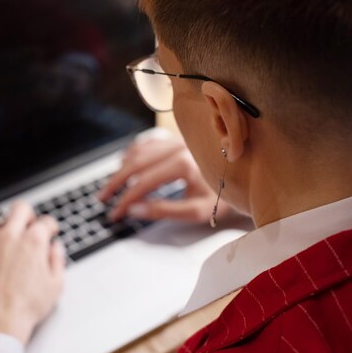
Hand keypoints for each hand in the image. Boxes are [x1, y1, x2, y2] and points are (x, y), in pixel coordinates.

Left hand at [0, 201, 64, 344]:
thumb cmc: (26, 307)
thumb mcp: (56, 285)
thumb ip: (58, 260)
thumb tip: (55, 248)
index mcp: (33, 241)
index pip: (45, 221)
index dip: (49, 227)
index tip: (48, 232)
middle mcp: (10, 236)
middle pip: (20, 208)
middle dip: (27, 214)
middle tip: (27, 226)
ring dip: (4, 232)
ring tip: (6, 249)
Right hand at [100, 132, 230, 222]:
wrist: (249, 175)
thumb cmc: (226, 196)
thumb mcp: (196, 210)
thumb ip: (162, 210)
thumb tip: (133, 210)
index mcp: (183, 163)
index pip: (142, 183)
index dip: (125, 201)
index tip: (115, 214)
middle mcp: (177, 146)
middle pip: (134, 163)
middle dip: (115, 183)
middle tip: (103, 199)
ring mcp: (177, 139)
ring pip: (138, 151)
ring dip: (122, 168)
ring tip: (112, 186)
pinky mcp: (178, 138)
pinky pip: (148, 142)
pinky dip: (133, 154)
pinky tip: (126, 165)